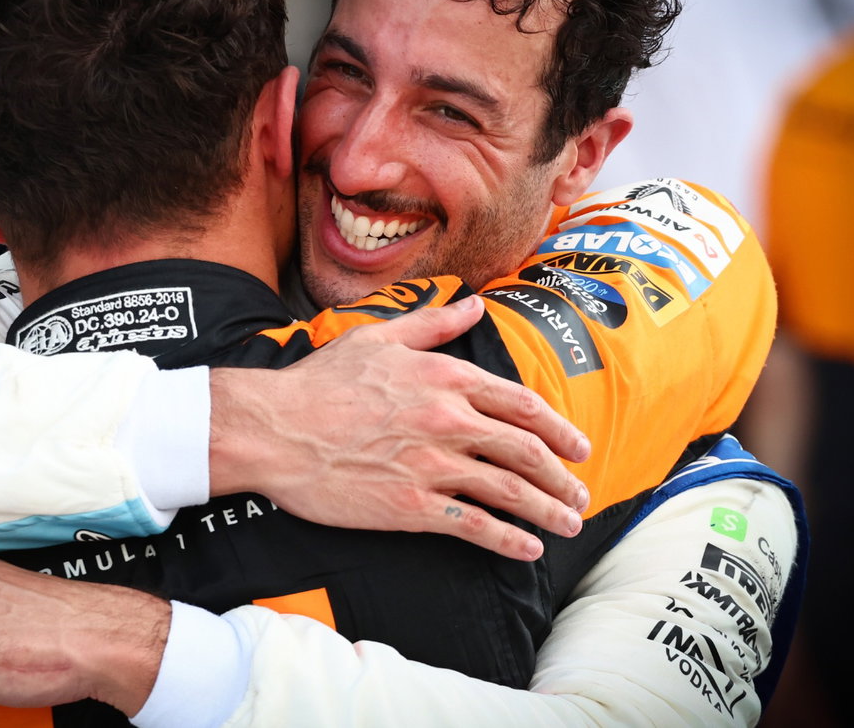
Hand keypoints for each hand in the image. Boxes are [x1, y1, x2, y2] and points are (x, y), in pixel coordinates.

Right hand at [208, 295, 590, 560]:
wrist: (274, 429)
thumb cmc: (319, 382)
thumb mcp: (378, 339)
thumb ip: (432, 324)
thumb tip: (474, 305)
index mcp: (445, 378)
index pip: (521, 405)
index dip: (558, 429)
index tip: (577, 447)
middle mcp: (448, 420)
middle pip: (527, 451)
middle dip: (563, 477)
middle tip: (580, 495)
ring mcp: (433, 465)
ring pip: (510, 491)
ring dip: (548, 512)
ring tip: (568, 525)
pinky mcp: (412, 505)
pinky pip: (475, 525)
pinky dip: (508, 540)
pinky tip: (527, 549)